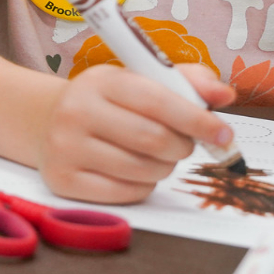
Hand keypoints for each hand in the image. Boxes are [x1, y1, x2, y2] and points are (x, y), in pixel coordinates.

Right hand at [40, 62, 235, 203]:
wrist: (47, 121)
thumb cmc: (107, 101)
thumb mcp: (139, 79)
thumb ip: (185, 82)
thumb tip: (226, 94)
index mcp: (99, 80)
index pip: (156, 101)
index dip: (196, 119)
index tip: (223, 134)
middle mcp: (76, 111)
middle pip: (152, 139)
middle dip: (182, 146)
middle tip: (184, 144)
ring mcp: (65, 147)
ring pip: (143, 170)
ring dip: (164, 167)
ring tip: (155, 155)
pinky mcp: (62, 180)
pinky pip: (126, 193)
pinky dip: (144, 185)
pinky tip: (135, 171)